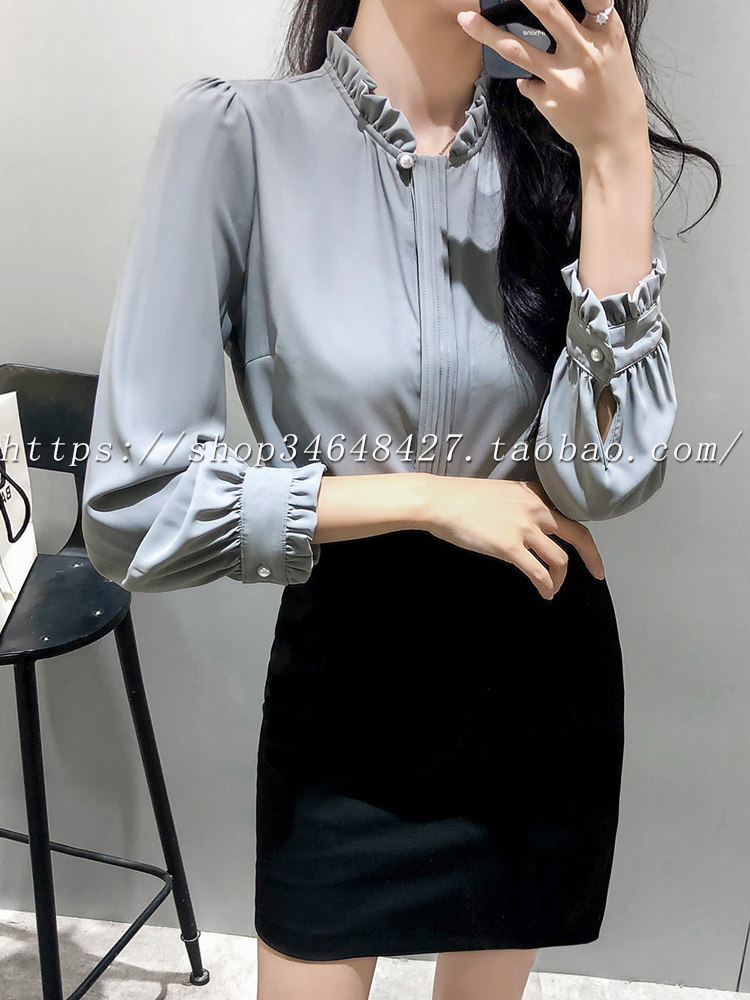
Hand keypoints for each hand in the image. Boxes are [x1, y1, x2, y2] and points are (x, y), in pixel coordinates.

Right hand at [425, 475, 604, 599]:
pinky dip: (546, 587)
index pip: (570, 516)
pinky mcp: (510, 547)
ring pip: (560, 559)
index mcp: (535, 494)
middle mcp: (536, 509)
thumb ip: (521, 505)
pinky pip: (538, 573)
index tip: (588, 550)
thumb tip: (528, 526)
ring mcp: (525, 529)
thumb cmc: (462, 498)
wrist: (441, 501)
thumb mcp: (501, 492)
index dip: (582, 536)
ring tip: (552, 588)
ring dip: (559, 579)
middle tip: (598, 573)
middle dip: (592, 558)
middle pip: (578, 536)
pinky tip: (544, 594)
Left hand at [457, 1, 648, 158]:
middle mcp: (585, 52)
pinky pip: (526, 83)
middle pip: (549, 10)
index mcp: (607, 35)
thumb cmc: (617, 91)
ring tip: (466, 20)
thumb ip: (589, 29)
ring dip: (487, 33)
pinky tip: (533, 83)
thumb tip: (557, 9)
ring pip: (517, 50)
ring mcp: (563, 79)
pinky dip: (527, 81)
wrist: (615, 140)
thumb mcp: (613, 52)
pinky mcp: (547, 101)